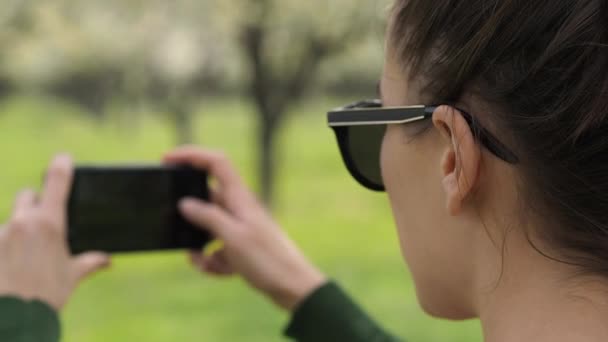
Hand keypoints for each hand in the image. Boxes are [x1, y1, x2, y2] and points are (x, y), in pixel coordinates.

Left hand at [0, 155, 109, 310]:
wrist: (13, 317)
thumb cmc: (46, 296)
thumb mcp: (72, 277)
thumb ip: (90, 262)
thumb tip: (106, 260)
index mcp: (50, 224)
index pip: (56, 182)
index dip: (61, 166)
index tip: (63, 158)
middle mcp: (23, 222)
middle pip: (26, 196)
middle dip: (33, 204)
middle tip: (41, 222)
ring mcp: (1, 234)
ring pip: (10, 222)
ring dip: (17, 232)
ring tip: (23, 257)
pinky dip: (4, 248)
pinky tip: (9, 265)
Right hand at [164, 146, 325, 311]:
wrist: (293, 286)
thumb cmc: (267, 259)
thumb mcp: (232, 237)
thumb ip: (207, 217)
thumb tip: (184, 203)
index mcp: (240, 197)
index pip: (216, 162)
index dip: (191, 155)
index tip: (166, 159)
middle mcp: (239, 208)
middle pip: (205, 199)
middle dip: (189, 218)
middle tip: (180, 232)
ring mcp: (239, 227)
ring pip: (206, 228)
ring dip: (200, 247)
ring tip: (206, 262)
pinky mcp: (240, 246)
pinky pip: (216, 248)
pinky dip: (214, 260)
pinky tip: (223, 271)